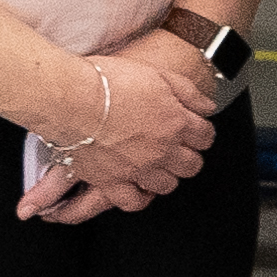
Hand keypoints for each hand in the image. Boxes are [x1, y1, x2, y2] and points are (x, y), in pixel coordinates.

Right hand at [34, 47, 208, 213]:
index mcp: (176, 123)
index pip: (205, 136)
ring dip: (166, 175)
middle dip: (188, 156)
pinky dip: (139, 197)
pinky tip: (138, 187)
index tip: (194, 129)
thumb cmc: (107, 82)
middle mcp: (162, 150)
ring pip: (167, 185)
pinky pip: (133, 201)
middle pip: (191, 165)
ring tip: (157, 165)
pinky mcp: (112, 182)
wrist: (70, 98)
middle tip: (178, 148)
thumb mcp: (157, 74)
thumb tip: (206, 106)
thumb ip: (187, 92)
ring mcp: (138, 169)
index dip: (201, 132)